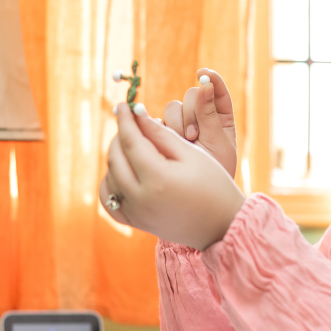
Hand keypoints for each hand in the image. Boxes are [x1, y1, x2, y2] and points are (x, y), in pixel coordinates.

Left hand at [100, 103, 245, 250]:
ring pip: (109, 177)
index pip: (131, 141)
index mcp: (158, 179)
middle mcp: (141, 199)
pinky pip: (109, 200)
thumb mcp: (191, 154)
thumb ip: (161, 133)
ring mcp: (135, 214)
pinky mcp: (135, 223)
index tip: (123, 105)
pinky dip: (111, 181)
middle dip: (119, 136)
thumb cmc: (213, 185)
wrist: (221, 225)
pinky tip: (125, 171)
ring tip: (132, 145)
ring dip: (116, 156)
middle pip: (115, 158)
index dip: (125, 120)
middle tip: (130, 123)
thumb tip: (137, 113)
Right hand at [163, 69, 236, 178]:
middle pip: (190, 96)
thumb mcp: (218, 143)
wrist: (195, 195)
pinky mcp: (163, 132)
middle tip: (193, 135)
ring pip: (172, 108)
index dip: (210, 79)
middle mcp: (200, 116)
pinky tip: (168, 145)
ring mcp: (180, 124)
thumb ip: (210, 115)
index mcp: (221, 116)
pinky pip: (158, 121)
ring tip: (184, 144)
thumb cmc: (215, 170)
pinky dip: (162, 130)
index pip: (216, 90)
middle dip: (191, 112)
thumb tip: (205, 84)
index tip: (204, 74)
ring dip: (177, 124)